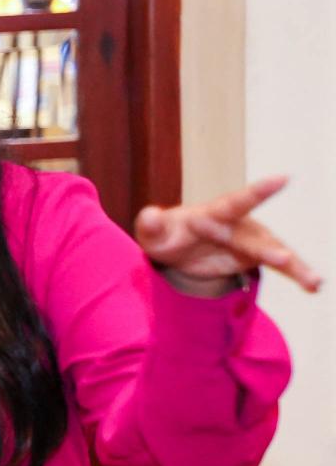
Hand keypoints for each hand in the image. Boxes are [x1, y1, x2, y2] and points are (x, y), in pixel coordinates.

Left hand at [138, 176, 320, 295]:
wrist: (177, 248)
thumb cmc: (165, 234)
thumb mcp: (152, 232)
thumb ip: (150, 224)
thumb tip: (149, 216)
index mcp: (213, 213)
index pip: (236, 201)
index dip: (258, 191)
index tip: (283, 179)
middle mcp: (239, 225)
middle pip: (257, 237)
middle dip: (269, 249)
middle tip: (283, 259)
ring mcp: (250, 241)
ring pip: (276, 252)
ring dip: (294, 266)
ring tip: (313, 282)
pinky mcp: (254, 257)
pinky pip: (279, 267)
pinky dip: (296, 275)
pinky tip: (314, 287)